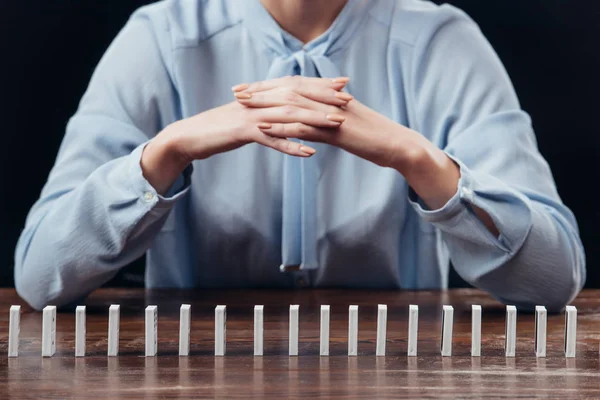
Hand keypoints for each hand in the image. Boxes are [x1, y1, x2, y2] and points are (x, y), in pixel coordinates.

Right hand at [141, 77, 349, 193]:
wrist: (191, 136)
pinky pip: (271, 139)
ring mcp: (252, 116)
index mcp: (261, 96)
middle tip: (348, 100)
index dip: (320, 86)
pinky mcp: (243, 132)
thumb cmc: (221, 130)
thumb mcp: (248, 118)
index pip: (295, 86)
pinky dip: (291, 146)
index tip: (343, 87)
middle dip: (324, 98)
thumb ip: (267, 114)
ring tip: (337, 124)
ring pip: (288, 115)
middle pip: (297, 96)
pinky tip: (309, 153)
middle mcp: (259, 101)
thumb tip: (287, 116)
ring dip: (314, 120)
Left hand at [237, 76, 497, 234]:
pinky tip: (264, 128)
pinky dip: (282, 127)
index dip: (271, 86)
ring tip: (243, 106)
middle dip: (260, 91)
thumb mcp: (351, 123)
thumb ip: (332, 116)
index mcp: (331, 97)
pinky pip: (304, 128)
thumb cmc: (376, 137)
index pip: (295, 86)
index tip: (250, 86)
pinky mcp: (335, 133)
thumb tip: (317, 118)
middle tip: (237, 91)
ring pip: (292, 107)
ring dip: (265, 106)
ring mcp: (331, 116)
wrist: (398, 145)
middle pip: (288, 91)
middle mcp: (328, 101)